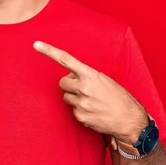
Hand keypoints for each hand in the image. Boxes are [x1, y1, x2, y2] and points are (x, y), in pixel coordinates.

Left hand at [33, 41, 148, 142]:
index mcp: (91, 75)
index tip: (36, 44)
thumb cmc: (119, 97)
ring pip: (66, 97)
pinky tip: (93, 111)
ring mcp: (81, 103)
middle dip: (70, 85)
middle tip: (84, 89)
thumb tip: (71, 76)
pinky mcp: (80, 116)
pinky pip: (72, 110)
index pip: (66, 59)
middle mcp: (84, 88)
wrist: (130, 120)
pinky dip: (81, 110)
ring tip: (92, 101)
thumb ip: (86, 76)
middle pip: (62, 82)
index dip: (49, 51)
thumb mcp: (105, 80)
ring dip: (75, 98)